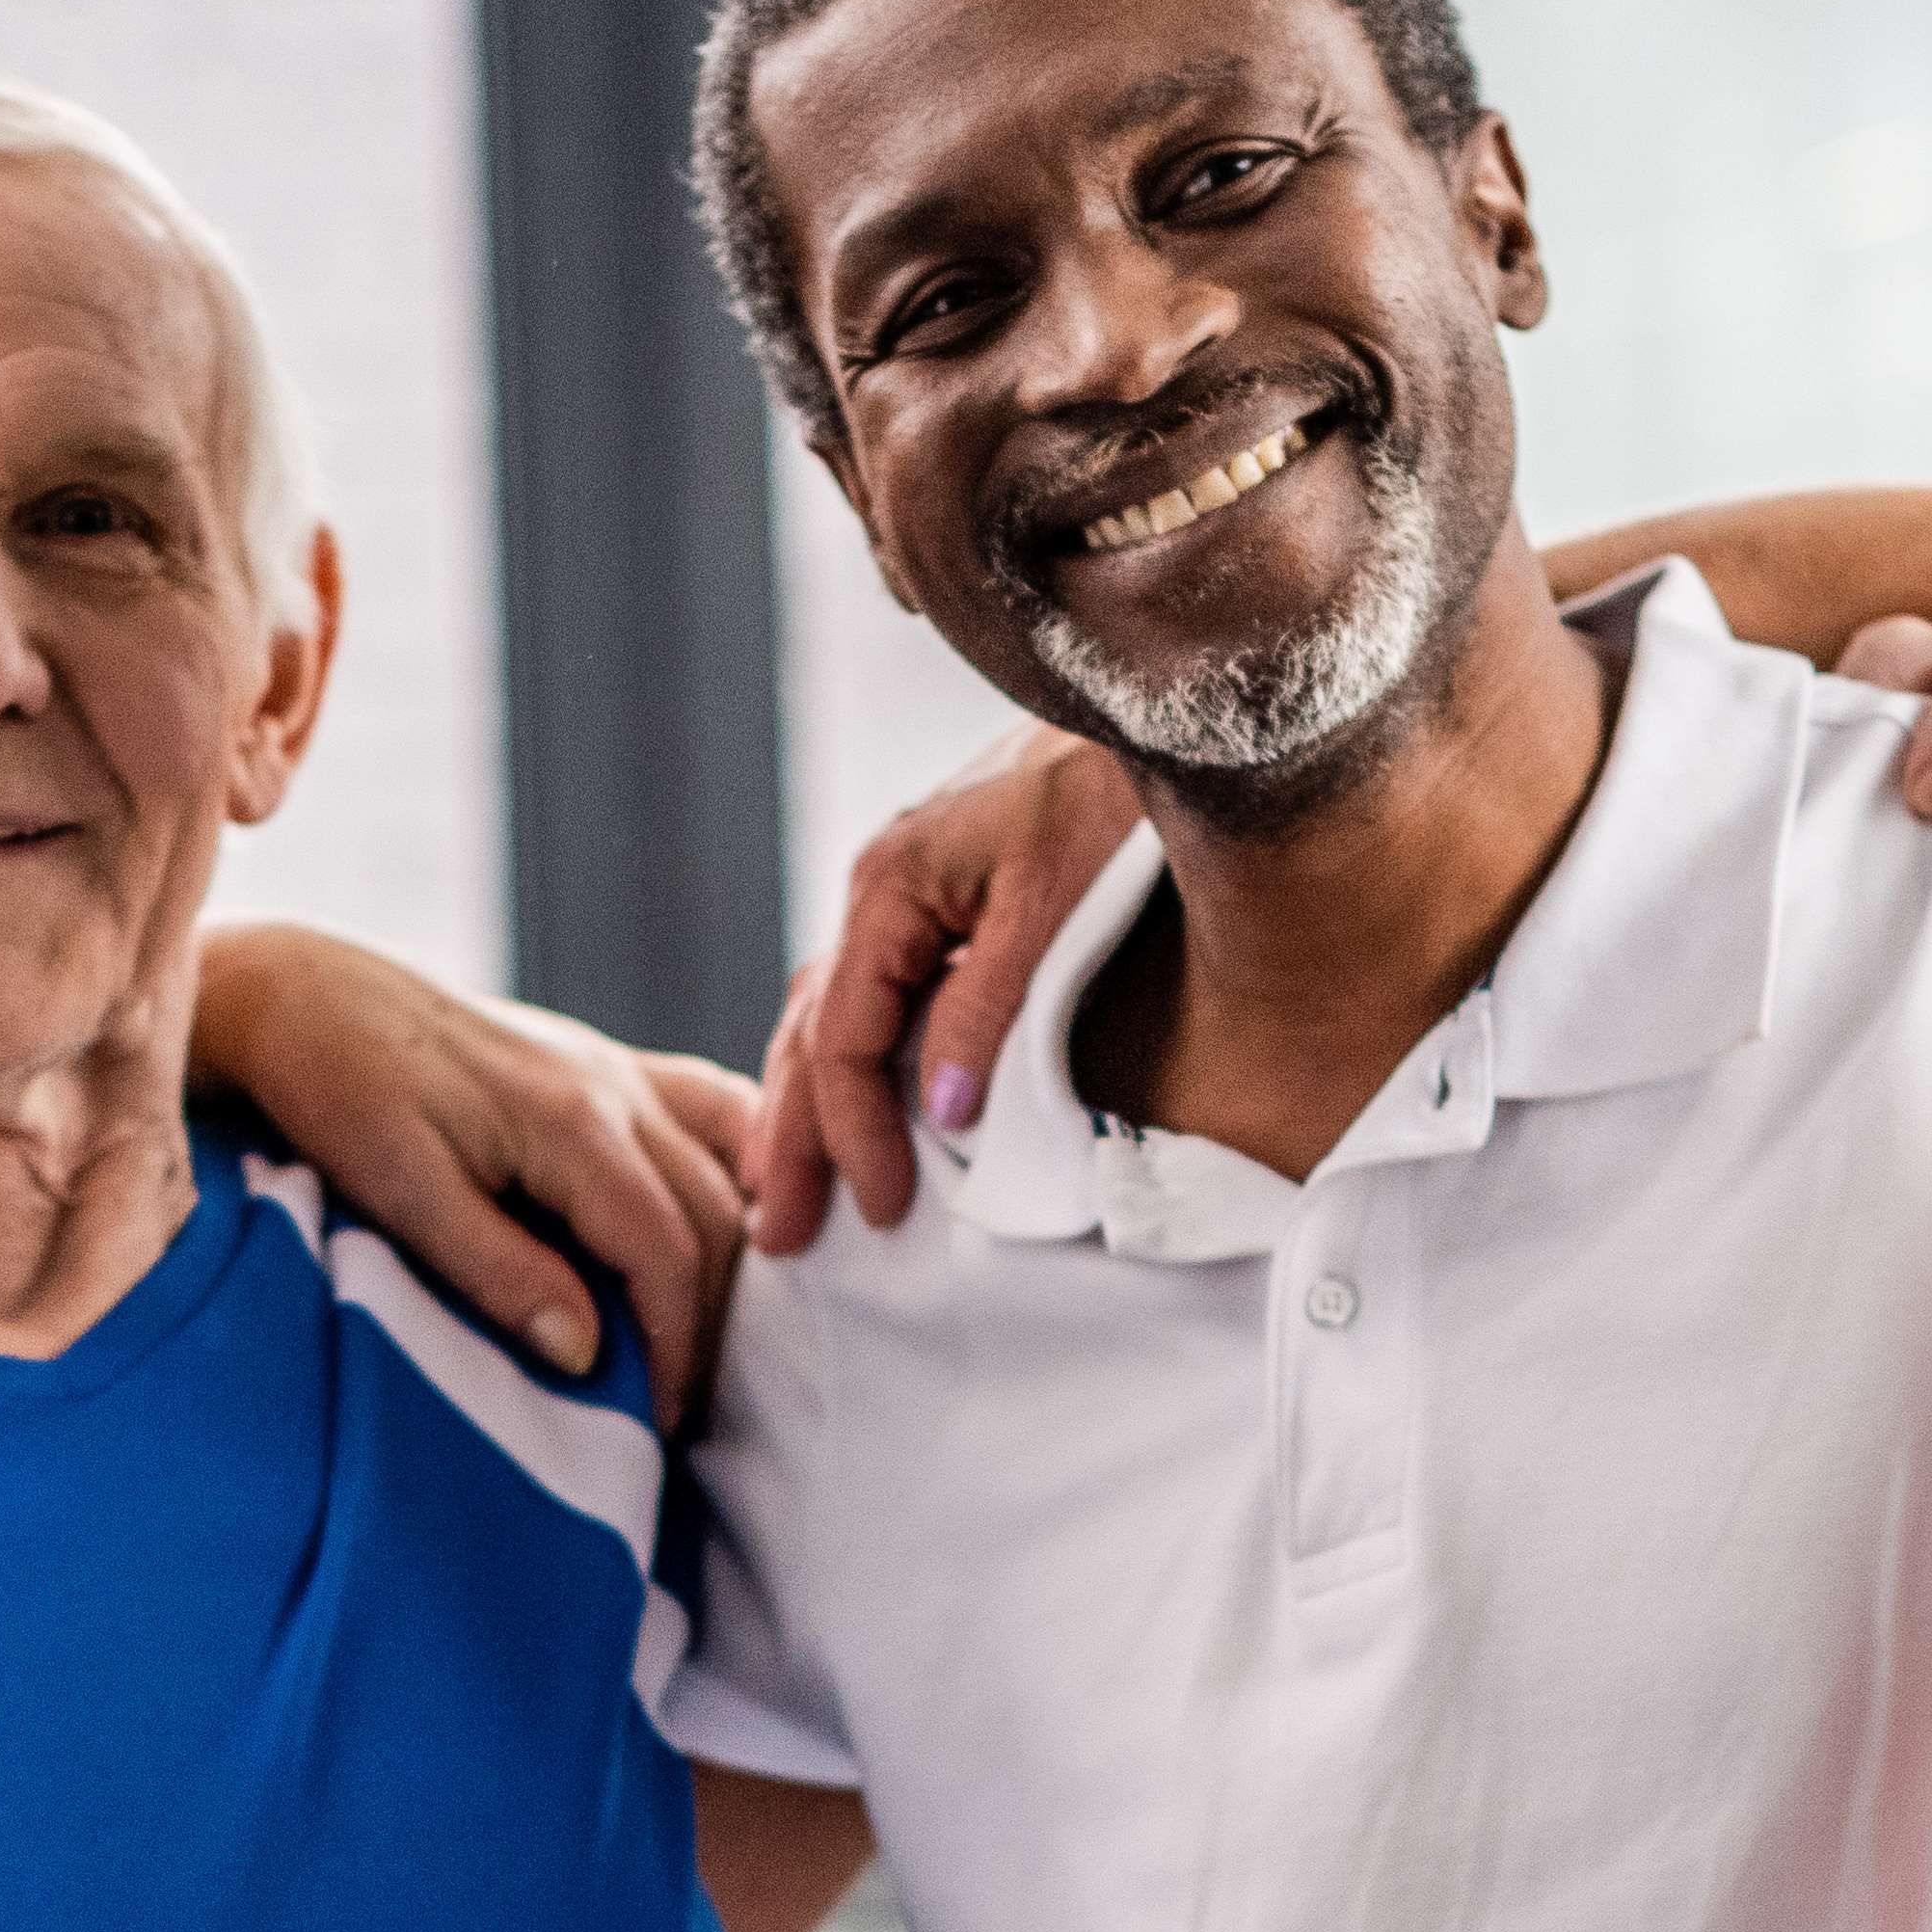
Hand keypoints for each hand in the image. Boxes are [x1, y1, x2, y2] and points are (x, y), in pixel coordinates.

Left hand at [188, 922, 750, 1411]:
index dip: (675, 1346)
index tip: (659, 1422)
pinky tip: (744, 1221)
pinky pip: (709, 1109)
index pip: (666, 1250)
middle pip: (712, 1218)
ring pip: (725, 1167)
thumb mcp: (402, 1192)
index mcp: (572, 1122)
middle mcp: (615, 1086)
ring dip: (734, 1256)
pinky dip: (739, 1168)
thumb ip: (497, 1271)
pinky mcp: (602, 1062)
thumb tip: (584, 1352)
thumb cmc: (338, 1090)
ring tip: (703, 1335)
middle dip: (708, 1320)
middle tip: (681, 1404)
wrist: (308, 995)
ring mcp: (616, 1068)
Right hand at [746, 731, 1143, 1253]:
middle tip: (781, 1234)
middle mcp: (879, 890)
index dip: (853, 1135)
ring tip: (786, 1183)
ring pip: (829, 1015)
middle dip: (792, 1141)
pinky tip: (851, 1100)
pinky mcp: (942, 895)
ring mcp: (904, 892)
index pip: (840, 1042)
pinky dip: (849, 1059)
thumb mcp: (1049, 901)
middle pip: (809, 1037)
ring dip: (806, 1105)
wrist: (1151, 697)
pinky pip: (872, 993)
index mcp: (887, 889)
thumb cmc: (1105, 787)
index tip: (881, 1212)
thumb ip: (988, 1008)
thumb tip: (940, 1114)